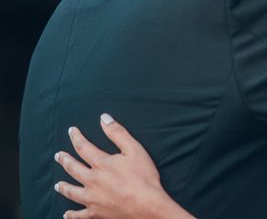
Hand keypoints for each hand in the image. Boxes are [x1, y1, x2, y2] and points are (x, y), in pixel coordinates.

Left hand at [54, 113, 194, 218]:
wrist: (147, 205)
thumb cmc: (143, 177)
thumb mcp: (134, 149)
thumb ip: (118, 133)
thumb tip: (104, 118)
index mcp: (101, 164)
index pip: (83, 147)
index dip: (76, 137)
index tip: (72, 131)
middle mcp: (92, 181)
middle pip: (73, 168)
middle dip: (65, 160)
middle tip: (58, 155)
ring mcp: (92, 198)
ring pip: (72, 191)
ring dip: (64, 186)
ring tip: (58, 184)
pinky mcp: (96, 213)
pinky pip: (80, 215)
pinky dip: (72, 215)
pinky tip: (67, 214)